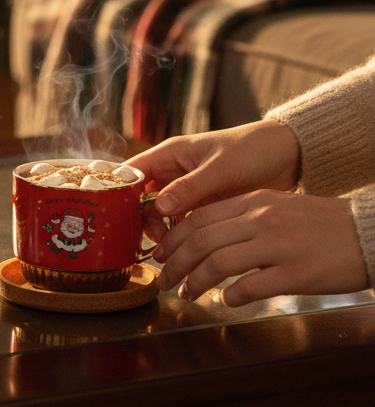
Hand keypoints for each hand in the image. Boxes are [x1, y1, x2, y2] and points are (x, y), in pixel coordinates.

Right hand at [127, 120, 300, 244]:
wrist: (289, 158)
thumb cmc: (253, 150)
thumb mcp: (220, 167)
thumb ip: (189, 187)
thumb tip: (158, 207)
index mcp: (170, 155)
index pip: (132, 172)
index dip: (120, 192)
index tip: (118, 217)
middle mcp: (173, 174)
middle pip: (142, 200)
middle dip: (142, 222)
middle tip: (154, 245)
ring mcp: (188, 193)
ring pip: (160, 216)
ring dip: (161, 235)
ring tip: (169, 256)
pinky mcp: (204, 209)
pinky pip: (182, 225)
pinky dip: (180, 240)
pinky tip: (185, 255)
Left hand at [152, 189, 367, 305]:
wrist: (369, 233)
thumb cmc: (322, 224)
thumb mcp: (278, 206)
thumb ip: (243, 217)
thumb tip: (208, 238)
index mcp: (253, 202)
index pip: (198, 216)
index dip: (173, 237)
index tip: (160, 253)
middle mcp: (261, 219)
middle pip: (200, 240)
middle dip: (174, 263)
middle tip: (163, 279)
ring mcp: (278, 245)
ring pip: (217, 263)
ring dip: (194, 282)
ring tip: (186, 293)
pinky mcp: (296, 273)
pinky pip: (251, 286)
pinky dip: (230, 296)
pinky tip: (225, 300)